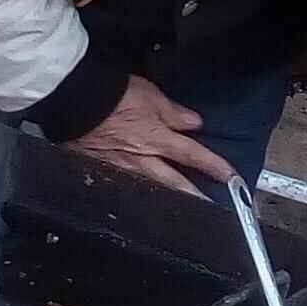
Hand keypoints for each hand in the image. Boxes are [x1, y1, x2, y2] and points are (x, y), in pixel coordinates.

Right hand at [64, 74, 234, 195]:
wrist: (75, 101)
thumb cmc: (112, 94)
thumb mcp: (150, 95)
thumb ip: (173, 113)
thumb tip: (193, 123)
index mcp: (158, 138)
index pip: (193, 156)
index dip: (214, 167)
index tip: (231, 178)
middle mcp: (142, 159)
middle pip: (176, 184)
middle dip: (196, 198)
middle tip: (212, 211)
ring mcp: (121, 168)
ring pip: (151, 190)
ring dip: (168, 200)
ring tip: (181, 211)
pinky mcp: (101, 170)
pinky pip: (124, 187)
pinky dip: (136, 195)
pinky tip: (141, 199)